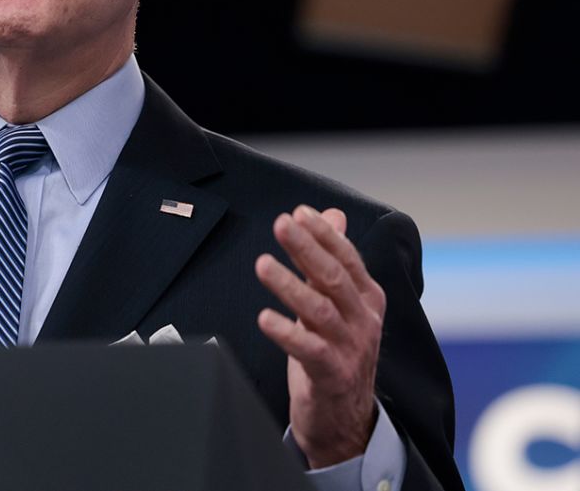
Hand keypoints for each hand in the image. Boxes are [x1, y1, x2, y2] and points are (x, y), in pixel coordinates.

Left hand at [255, 206, 384, 467]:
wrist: (345, 416)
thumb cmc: (336, 351)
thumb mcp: (336, 303)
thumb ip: (330, 260)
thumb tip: (331, 216)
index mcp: (366, 299)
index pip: (348, 259)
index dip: (325, 235)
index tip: (300, 212)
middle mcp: (363, 320)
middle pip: (334, 278)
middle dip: (307, 248)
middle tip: (282, 225)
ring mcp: (350, 348)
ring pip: (320, 311)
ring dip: (290, 286)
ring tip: (263, 264)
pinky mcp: (333, 374)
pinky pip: (310, 350)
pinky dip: (287, 333)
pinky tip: (265, 318)